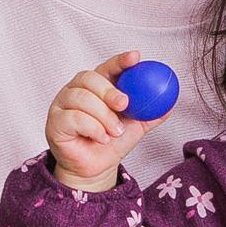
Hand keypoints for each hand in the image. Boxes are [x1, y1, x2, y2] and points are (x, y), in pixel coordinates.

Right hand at [46, 50, 170, 190]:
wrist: (96, 169)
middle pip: (89, 78)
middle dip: (109, 90)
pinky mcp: (54, 123)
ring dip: (103, 116)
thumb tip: (171, 103)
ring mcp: (62, 105)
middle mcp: (75, 90)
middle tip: (124, 104)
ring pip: (81, 98)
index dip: (120, 61)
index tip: (136, 58)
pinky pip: (73, 117)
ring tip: (114, 132)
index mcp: (96, 85)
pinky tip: (101, 138)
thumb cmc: (111, 142)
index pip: (107, 66)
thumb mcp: (136, 126)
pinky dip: (92, 128)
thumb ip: (150, 113)